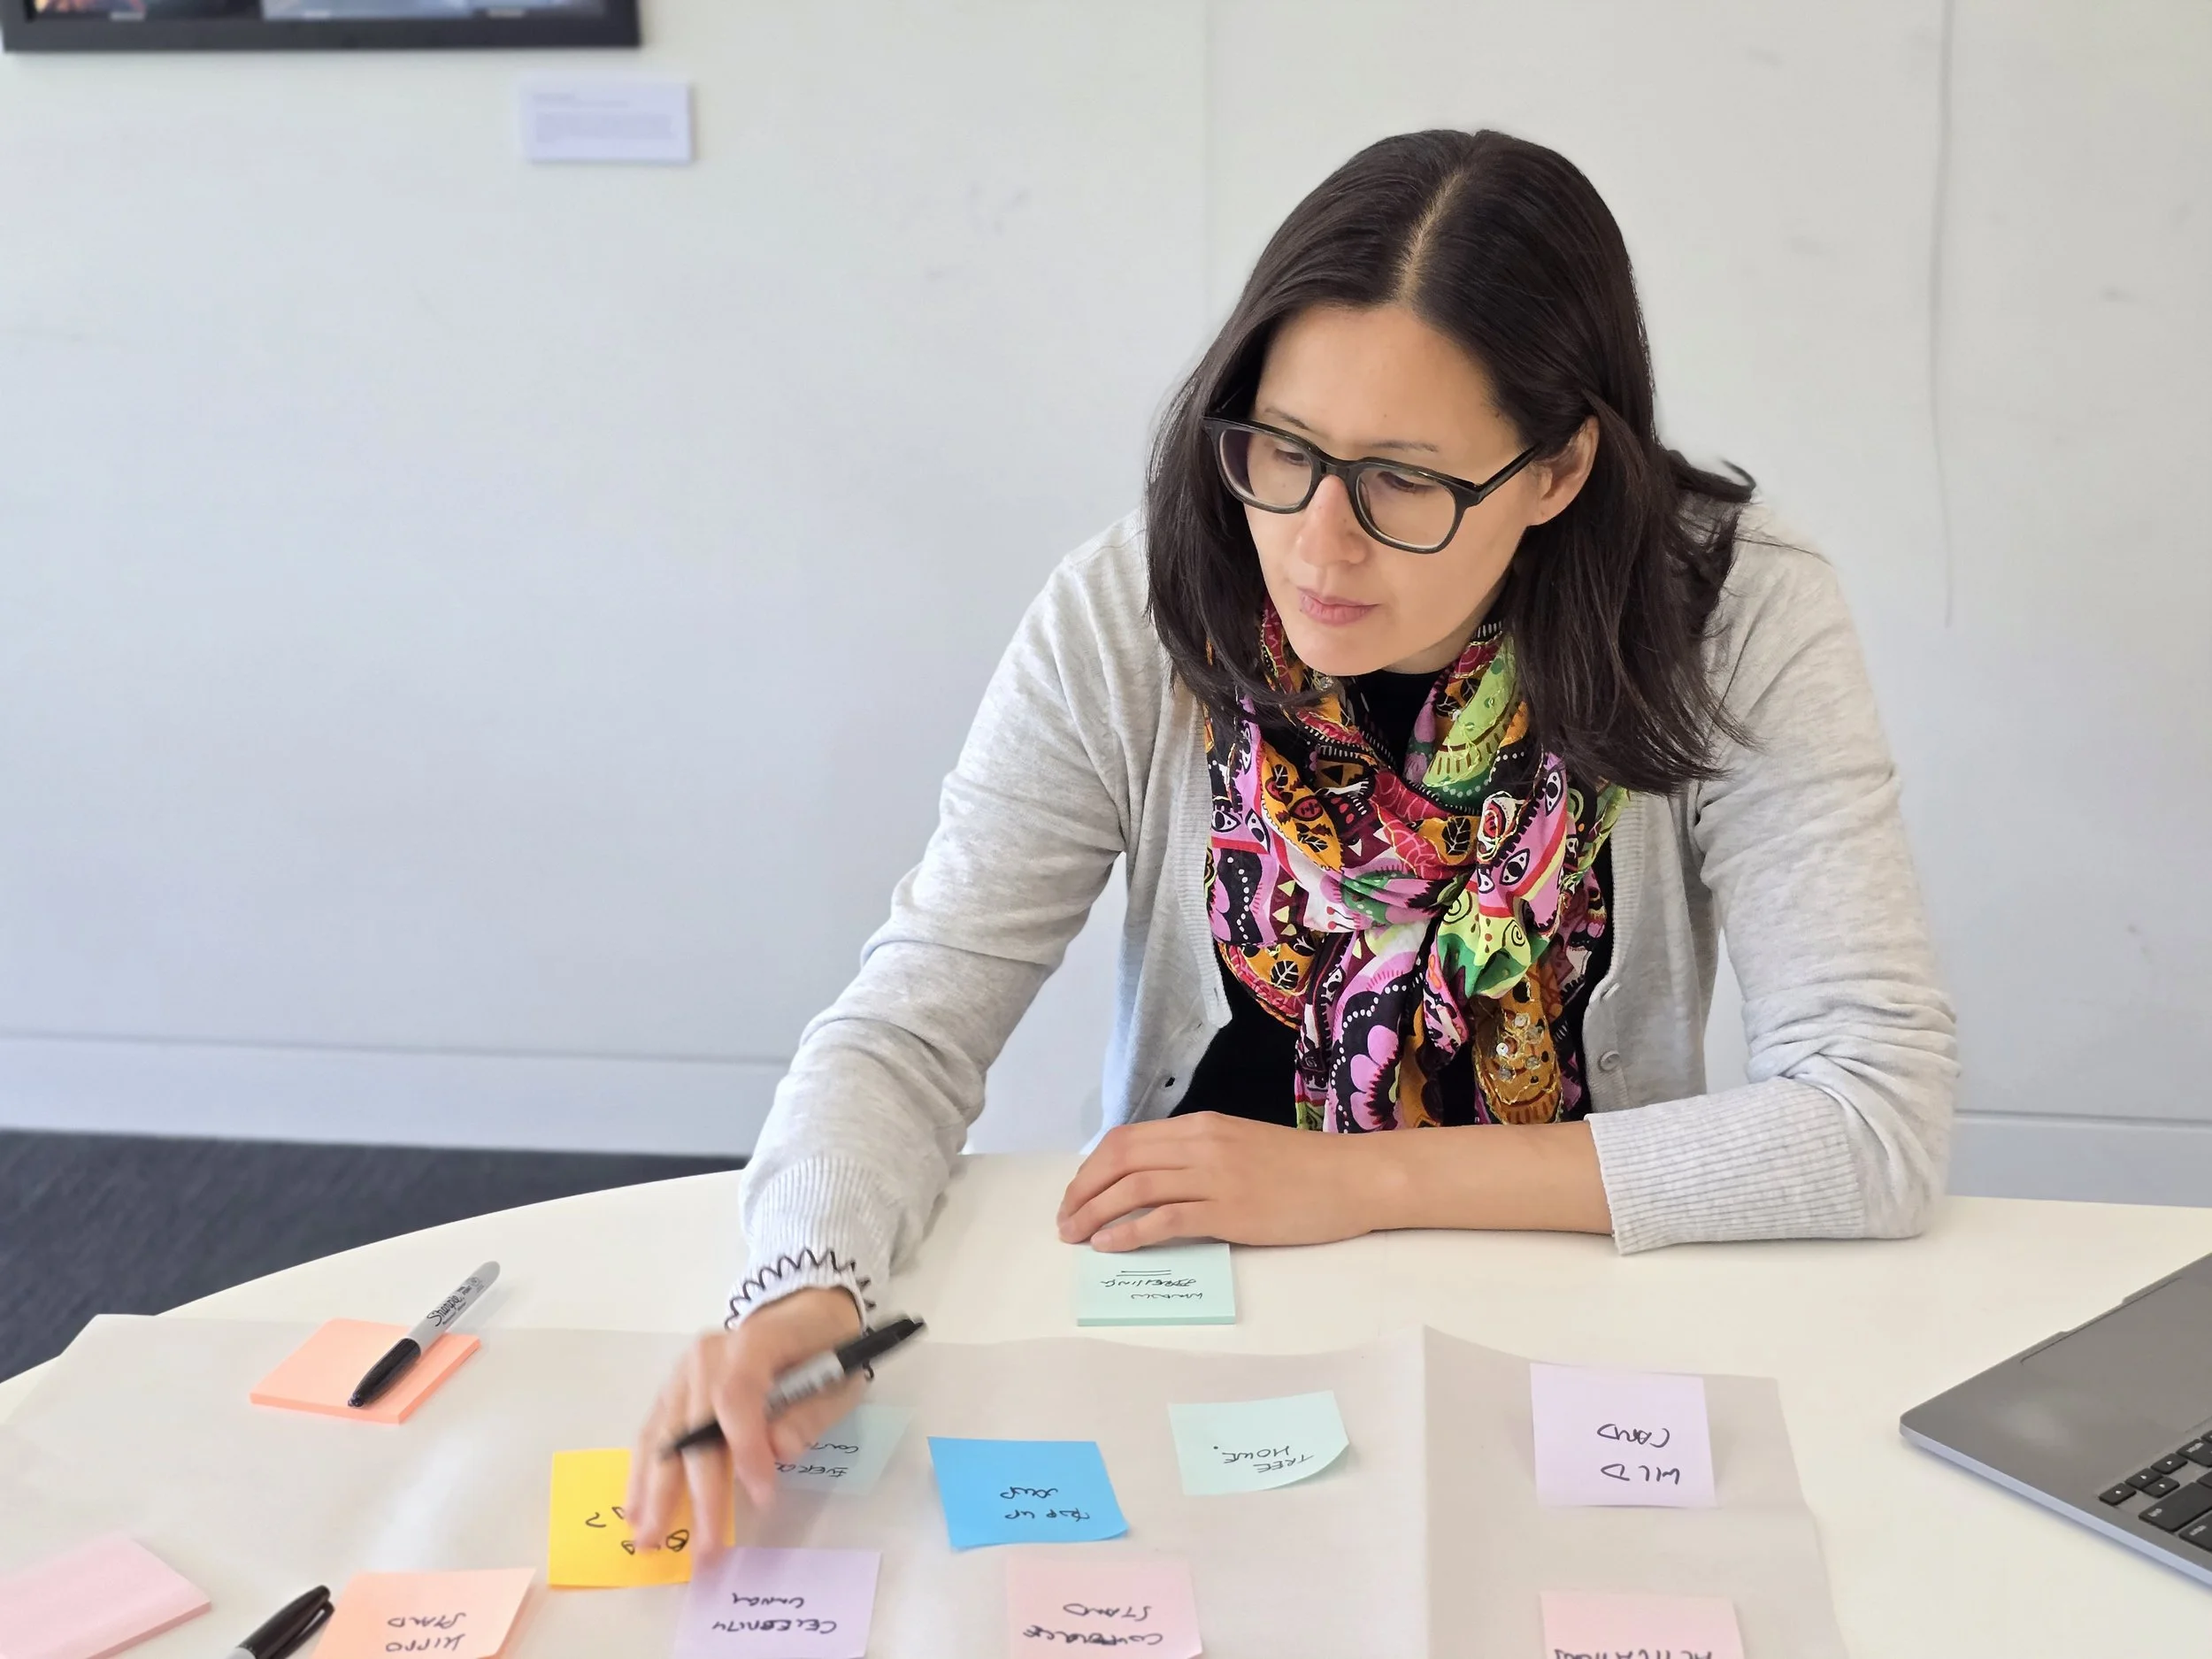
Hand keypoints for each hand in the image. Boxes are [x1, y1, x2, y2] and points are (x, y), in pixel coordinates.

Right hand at [627, 1287, 863, 1550]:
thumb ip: (810, 1414)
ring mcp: (684, 1371)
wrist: (800, 1313)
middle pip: (694, 1425)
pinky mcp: (673, 1389)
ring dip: (656, 1492)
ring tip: (649, 1540)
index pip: (737, 1395)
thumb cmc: (824, 1347)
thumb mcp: (840, 1376)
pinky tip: (636, 1510)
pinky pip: (653, 1433)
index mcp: (754, 1340)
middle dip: (700, 1493)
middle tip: (706, 1548)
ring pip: (663, 1435)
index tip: (763, 1496)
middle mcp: (708, 1354)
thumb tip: (777, 1452)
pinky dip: (644, 1473)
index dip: (745, 1448)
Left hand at [1055, 1112, 1396, 1250]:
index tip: (1075, 1195)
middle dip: (1082, 1191)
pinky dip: (1130, 1232)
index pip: (1126, 1140)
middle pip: (1120, 1159)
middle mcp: (1201, 1144)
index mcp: (1201, 1127)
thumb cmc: (1302, 1168)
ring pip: (1135, 1187)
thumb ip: (1198, 1157)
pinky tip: (1109, 1246)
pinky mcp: (1231, 1211)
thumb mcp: (1241, 1146)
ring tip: (1075, 1237)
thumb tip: (1154, 1180)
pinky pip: (1166, 1218)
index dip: (1090, 1169)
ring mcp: (1215, 1177)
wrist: (1353, 1178)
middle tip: (1064, 1222)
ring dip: (1095, 1213)